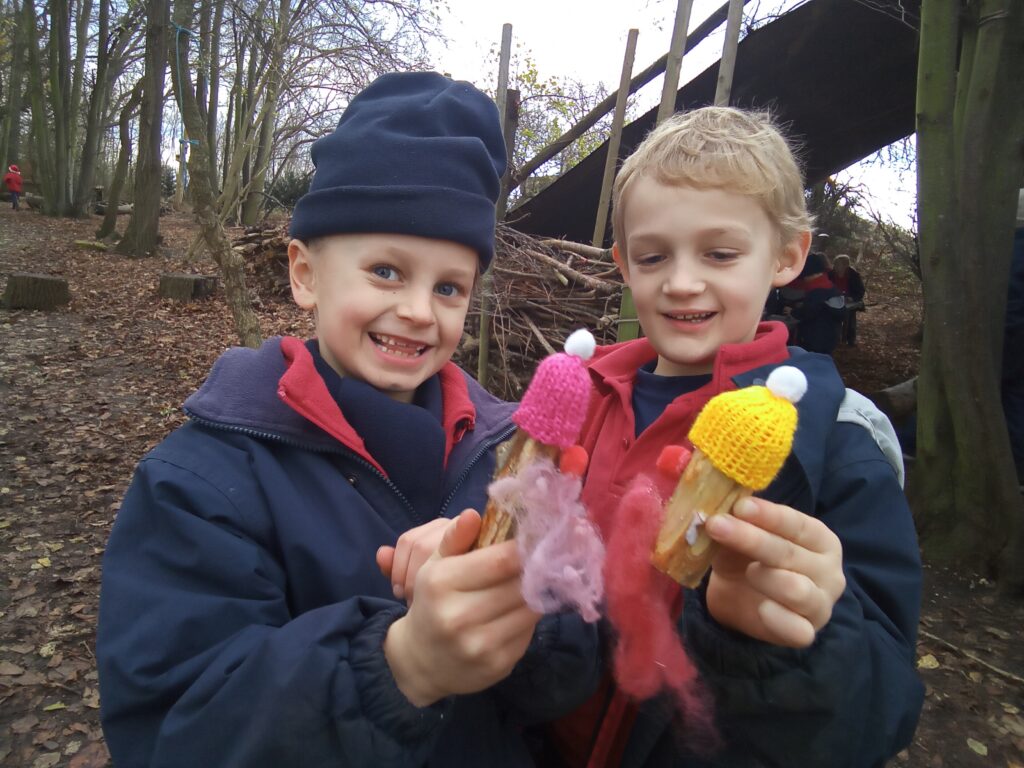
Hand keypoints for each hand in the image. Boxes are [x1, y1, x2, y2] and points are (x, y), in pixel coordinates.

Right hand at [383, 509, 540, 706]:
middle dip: (535, 568)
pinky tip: (520, 609)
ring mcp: (480, 644)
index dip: (526, 547)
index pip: (500, 559)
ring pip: (530, 607)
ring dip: (537, 592)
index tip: (537, 538)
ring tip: (533, 581)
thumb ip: (454, 539)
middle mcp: (458, 616)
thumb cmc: (432, 603)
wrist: (422, 661)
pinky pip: (529, 631)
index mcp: (441, 583)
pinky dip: (530, 616)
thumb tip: (473, 514)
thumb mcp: (433, 567)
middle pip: (519, 583)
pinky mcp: (499, 664)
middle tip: (544, 557)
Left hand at [703, 497, 844, 647]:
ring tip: (748, 572)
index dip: (768, 515)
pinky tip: (761, 608)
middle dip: (751, 539)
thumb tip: (718, 514)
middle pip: (790, 553)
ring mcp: (821, 605)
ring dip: (766, 578)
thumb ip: (736, 526)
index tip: (739, 506)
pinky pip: (796, 629)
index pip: (798, 524)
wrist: (741, 600)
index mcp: (820, 540)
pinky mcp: (807, 632)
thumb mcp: (740, 538)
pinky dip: (777, 618)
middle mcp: (828, 571)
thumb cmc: (748, 559)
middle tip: (716, 526)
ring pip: (797, 590)